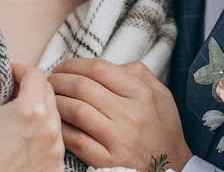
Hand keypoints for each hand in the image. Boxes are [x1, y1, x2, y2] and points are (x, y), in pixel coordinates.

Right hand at [0, 63, 64, 171]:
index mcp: (32, 111)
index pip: (36, 74)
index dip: (20, 69)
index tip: (9, 75)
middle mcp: (50, 131)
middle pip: (48, 93)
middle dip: (30, 89)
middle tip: (10, 95)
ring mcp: (55, 152)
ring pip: (53, 118)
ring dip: (37, 112)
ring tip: (14, 121)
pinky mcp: (55, 169)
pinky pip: (54, 142)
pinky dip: (41, 136)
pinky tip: (20, 142)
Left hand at [50, 58, 192, 170]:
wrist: (172, 169)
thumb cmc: (163, 129)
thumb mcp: (161, 95)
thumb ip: (138, 73)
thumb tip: (111, 63)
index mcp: (142, 94)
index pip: (99, 69)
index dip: (74, 64)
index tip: (63, 66)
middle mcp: (130, 114)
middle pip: (83, 87)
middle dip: (59, 80)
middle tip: (50, 80)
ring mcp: (118, 139)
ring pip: (76, 110)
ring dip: (56, 101)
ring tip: (50, 98)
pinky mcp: (107, 161)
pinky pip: (75, 140)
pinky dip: (62, 128)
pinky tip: (57, 122)